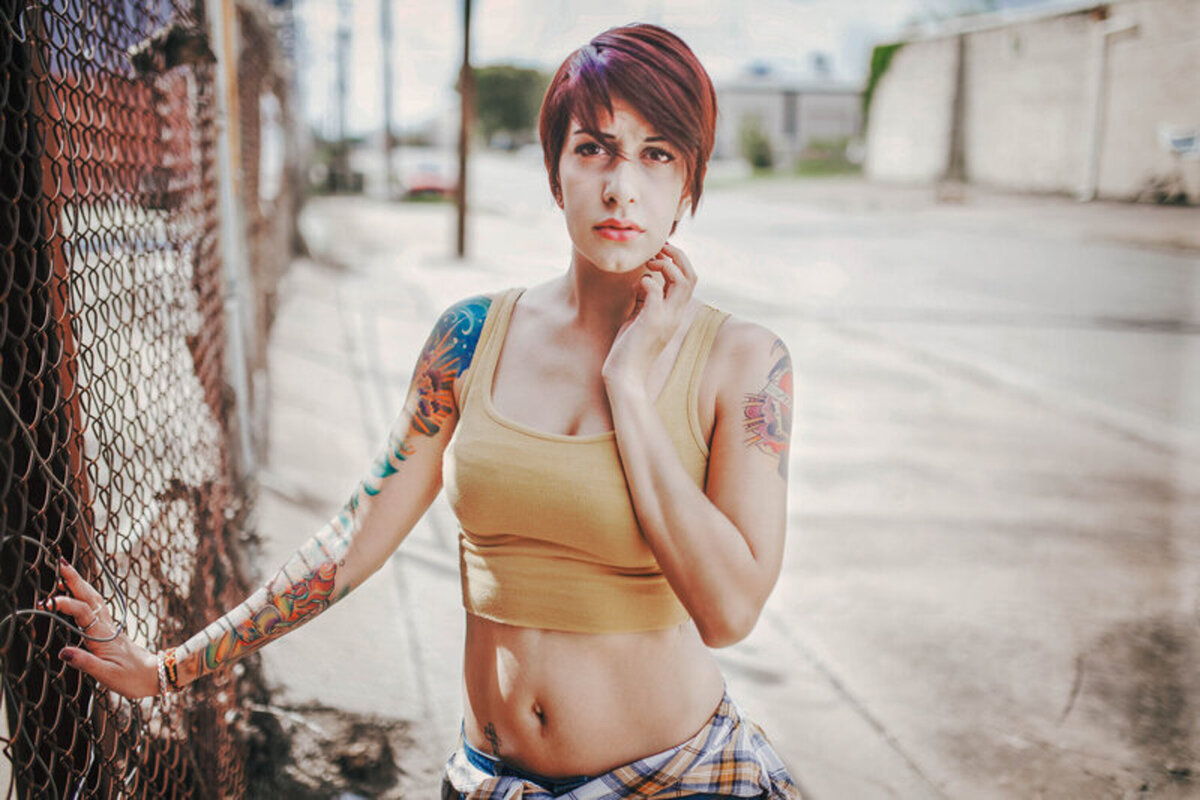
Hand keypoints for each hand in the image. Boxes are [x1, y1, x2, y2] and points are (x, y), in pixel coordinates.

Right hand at [42, 559, 159, 698]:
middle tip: (60, 563)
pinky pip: (97, 607)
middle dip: (75, 580)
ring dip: (80, 585)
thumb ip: (85, 662)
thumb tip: (63, 652)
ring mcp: (109, 626)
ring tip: (64, 573)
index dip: (65, 604)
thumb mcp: (106, 674)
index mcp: (102, 635)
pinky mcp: (110, 630)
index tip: (46, 602)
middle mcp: (106, 626)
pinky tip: (79, 594)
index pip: (82, 612)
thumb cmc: (131, 678)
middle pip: (90, 597)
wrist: (153, 676)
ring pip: (94, 599)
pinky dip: (86, 596)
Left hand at [602, 242, 697, 388]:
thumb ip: (646, 299)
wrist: (625, 376)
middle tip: (658, 248)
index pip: (689, 279)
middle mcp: (676, 314)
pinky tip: (637, 284)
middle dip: (677, 255)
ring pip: (682, 280)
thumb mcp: (640, 317)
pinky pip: (655, 290)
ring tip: (650, 262)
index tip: (659, 253)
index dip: (678, 261)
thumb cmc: (628, 348)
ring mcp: (666, 318)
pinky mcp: (652, 322)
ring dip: (667, 264)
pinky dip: (647, 279)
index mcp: (675, 312)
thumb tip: (645, 278)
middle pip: (691, 275)